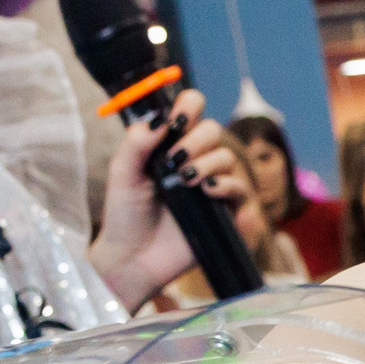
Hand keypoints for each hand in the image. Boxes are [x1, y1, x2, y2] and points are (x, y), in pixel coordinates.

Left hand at [90, 89, 247, 311]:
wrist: (132, 258)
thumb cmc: (125, 215)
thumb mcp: (123, 173)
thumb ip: (137, 142)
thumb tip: (161, 118)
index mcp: (171, 145)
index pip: (190, 111)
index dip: (190, 105)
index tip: (178, 120)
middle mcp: (194, 161)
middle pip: (213, 131)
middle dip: (197, 140)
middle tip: (176, 160)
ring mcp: (211, 187)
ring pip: (228, 159)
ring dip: (209, 163)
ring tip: (188, 180)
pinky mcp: (224, 214)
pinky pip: (241, 193)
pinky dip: (229, 186)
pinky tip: (210, 190)